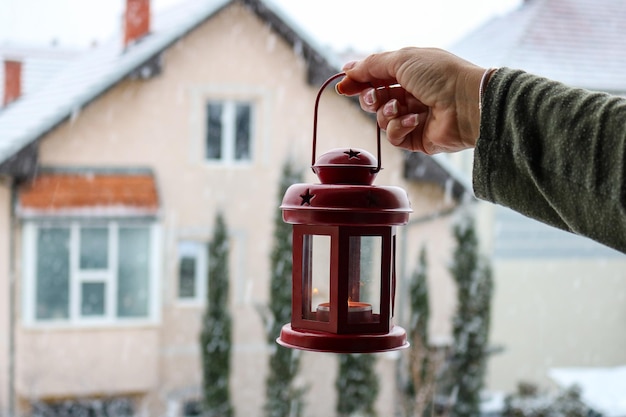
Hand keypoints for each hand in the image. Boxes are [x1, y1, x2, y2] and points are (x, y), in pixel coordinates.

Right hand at [336, 47, 484, 153]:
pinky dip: (399, 127)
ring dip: (386, 112)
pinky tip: (414, 120)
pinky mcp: (417, 138)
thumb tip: (348, 70)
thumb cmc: (439, 75)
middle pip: (375, 100)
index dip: (359, 81)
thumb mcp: (402, 60)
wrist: (467, 103)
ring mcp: (414, 117)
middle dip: (370, 98)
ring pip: (382, 119)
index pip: (376, 77)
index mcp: (410, 72)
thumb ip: (372, 65)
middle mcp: (412, 94)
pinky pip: (393, 136)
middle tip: (374, 97)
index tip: (343, 85)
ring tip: (401, 108)